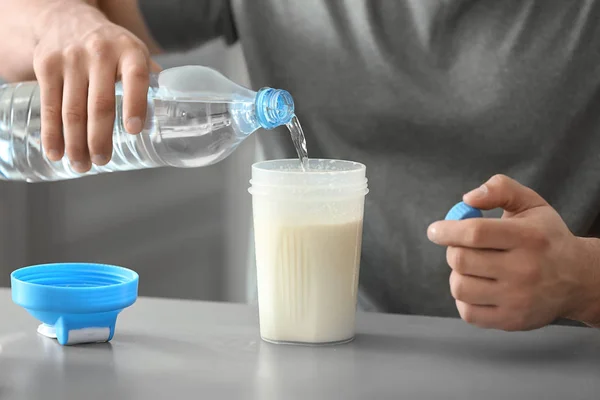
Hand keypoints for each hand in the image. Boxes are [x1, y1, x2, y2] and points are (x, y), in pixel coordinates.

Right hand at [32, 0, 160, 171]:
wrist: (66, 19)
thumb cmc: (111, 47)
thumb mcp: (135, 54)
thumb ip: (151, 83)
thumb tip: (172, 118)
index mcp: (130, 52)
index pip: (136, 78)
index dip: (135, 105)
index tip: (134, 131)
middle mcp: (100, 53)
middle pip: (100, 103)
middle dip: (100, 138)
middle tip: (102, 160)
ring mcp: (71, 59)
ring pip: (72, 109)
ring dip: (75, 143)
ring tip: (82, 165)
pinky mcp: (47, 65)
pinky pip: (49, 105)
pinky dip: (51, 133)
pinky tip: (56, 152)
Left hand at [427, 174, 599, 330]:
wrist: (578, 279)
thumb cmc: (546, 237)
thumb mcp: (531, 204)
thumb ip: (500, 190)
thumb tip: (468, 199)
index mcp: (528, 237)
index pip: (475, 232)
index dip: (447, 230)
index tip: (435, 231)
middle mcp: (524, 270)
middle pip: (461, 260)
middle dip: (452, 250)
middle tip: (460, 247)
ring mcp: (517, 299)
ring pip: (460, 287)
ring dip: (456, 274)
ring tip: (472, 268)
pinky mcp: (511, 320)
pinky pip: (468, 312)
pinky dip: (464, 298)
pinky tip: (477, 288)